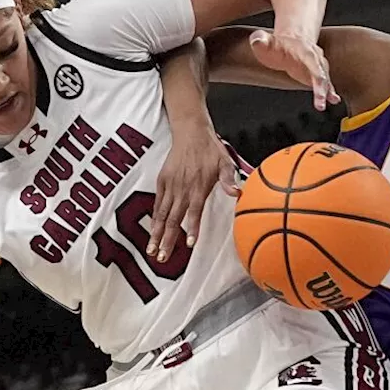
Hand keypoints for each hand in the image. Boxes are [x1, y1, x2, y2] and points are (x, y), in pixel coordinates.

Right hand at [147, 126, 239, 261]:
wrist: (191, 132)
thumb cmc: (211, 149)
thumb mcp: (225, 162)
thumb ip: (228, 180)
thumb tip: (237, 193)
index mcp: (198, 186)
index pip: (194, 212)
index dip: (191, 228)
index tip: (188, 244)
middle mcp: (182, 188)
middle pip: (173, 219)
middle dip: (167, 240)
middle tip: (162, 257)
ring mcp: (170, 185)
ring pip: (162, 214)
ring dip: (157, 234)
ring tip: (152, 251)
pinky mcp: (162, 181)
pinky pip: (157, 204)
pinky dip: (155, 219)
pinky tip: (152, 232)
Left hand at [248, 29, 339, 110]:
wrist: (290, 41)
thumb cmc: (276, 45)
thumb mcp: (265, 41)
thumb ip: (261, 40)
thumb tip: (257, 40)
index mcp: (303, 49)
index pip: (311, 59)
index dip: (316, 71)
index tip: (319, 80)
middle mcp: (314, 58)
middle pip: (321, 72)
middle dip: (323, 86)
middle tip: (322, 100)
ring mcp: (317, 67)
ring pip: (325, 79)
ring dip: (328, 91)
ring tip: (332, 100)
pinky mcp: (317, 77)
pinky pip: (326, 85)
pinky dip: (330, 92)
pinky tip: (334, 100)